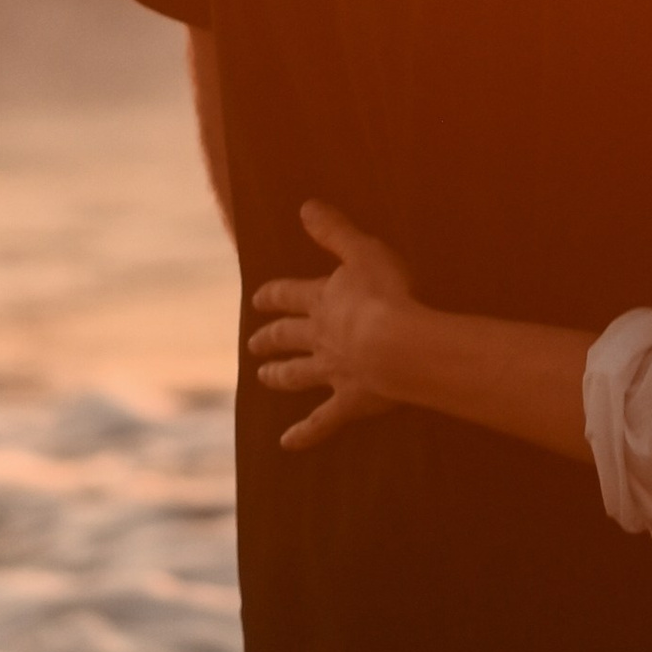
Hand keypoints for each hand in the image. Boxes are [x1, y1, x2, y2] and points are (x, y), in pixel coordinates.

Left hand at [248, 201, 416, 453]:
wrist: (398, 345)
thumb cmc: (387, 293)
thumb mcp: (362, 251)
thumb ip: (335, 231)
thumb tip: (306, 207)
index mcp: (323, 301)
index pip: (289, 296)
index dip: (273, 296)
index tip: (258, 299)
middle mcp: (320, 337)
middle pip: (288, 337)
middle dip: (271, 338)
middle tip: (253, 344)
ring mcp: (332, 372)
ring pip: (298, 375)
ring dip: (279, 375)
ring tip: (264, 377)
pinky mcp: (349, 401)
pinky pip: (322, 421)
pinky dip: (305, 433)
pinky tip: (287, 444)